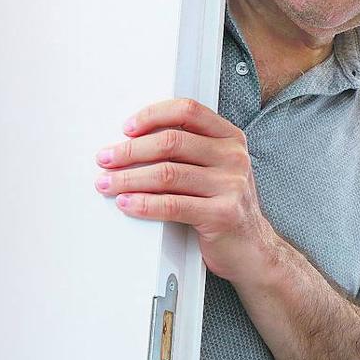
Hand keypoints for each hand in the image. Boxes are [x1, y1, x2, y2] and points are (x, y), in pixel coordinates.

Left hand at [94, 98, 277, 282]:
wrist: (252, 248)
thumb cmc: (226, 206)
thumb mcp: (217, 169)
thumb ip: (190, 151)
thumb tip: (135, 143)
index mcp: (231, 139)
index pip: (188, 111)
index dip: (153, 115)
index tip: (127, 129)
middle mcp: (234, 157)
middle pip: (172, 142)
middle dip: (130, 150)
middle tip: (106, 159)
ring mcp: (231, 185)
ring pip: (167, 174)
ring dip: (128, 178)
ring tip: (108, 184)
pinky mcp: (222, 214)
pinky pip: (172, 205)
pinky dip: (143, 204)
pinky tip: (127, 203)